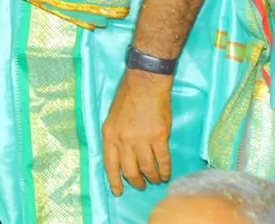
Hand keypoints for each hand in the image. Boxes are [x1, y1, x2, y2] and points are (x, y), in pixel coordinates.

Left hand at [101, 68, 173, 195]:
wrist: (145, 84)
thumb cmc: (127, 97)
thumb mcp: (112, 118)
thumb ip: (116, 137)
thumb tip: (122, 155)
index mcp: (109, 135)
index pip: (110, 164)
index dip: (115, 181)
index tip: (118, 192)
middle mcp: (123, 140)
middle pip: (130, 171)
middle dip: (136, 182)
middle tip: (142, 185)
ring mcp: (141, 140)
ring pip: (147, 169)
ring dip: (152, 177)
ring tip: (156, 179)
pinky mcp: (159, 137)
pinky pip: (162, 161)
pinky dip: (165, 170)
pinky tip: (166, 173)